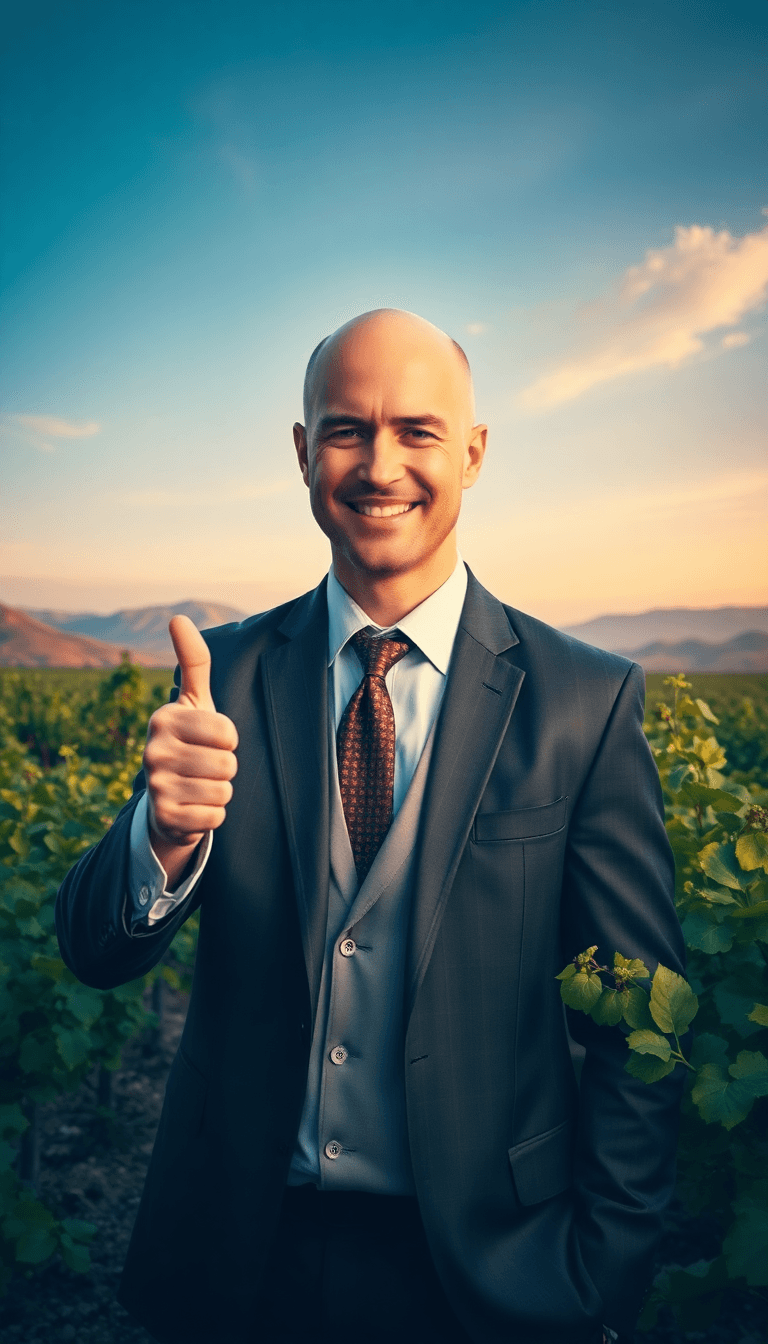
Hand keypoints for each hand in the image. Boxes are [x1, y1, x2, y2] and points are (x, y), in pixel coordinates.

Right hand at [142, 616, 237, 882]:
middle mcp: (152, 751)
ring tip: (200, 785)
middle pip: (227, 764)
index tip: (209, 740)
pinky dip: (212, 815)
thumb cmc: (191, 741)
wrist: (167, 797)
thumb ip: (193, 661)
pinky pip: (215, 817)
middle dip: (226, 768)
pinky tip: (194, 807)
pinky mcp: (164, 818)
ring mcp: (155, 786)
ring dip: (220, 791)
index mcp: (163, 719)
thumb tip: (177, 617)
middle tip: (205, 767)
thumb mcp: (195, 701)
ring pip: (223, 791)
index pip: (227, 732)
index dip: (228, 740)